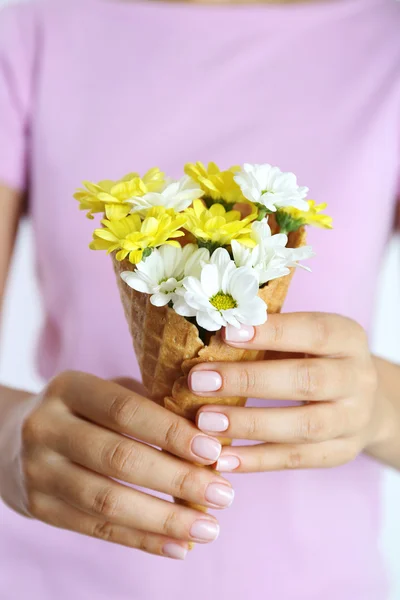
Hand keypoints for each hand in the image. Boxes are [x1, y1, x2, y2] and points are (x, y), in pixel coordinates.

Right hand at [0, 372, 234, 558]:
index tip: (214, 451)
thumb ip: (150, 408)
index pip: (125, 409)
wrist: (11, 440)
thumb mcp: (106, 393)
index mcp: (69, 388)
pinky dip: (143, 540)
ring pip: (107, 502)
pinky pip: (97, 530)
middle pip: (119, 458)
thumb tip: (210, 440)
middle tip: (224, 494)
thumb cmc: (82, 412)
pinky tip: (179, 547)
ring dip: (165, 519)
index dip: (171, 432)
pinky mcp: (39, 508)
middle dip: (177, 479)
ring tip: (209, 527)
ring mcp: (38, 470)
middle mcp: (46, 428)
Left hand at [188, 313, 390, 472]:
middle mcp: (357, 379)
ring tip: (204, 421)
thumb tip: (208, 331)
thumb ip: (267, 333)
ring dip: (249, 424)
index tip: (226, 333)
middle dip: (248, 381)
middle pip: (307, 381)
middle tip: (199, 381)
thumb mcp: (304, 336)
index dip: (272, 333)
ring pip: (304, 427)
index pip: (314, 332)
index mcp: (348, 339)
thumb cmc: (315, 358)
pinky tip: (221, 459)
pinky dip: (256, 460)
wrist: (364, 401)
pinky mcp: (340, 453)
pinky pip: (295, 460)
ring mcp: (352, 420)